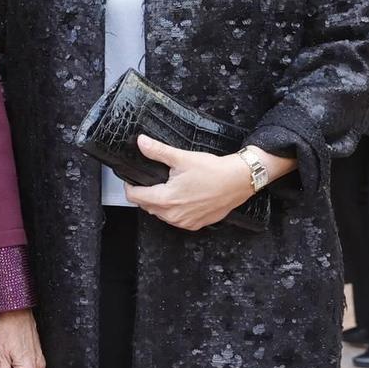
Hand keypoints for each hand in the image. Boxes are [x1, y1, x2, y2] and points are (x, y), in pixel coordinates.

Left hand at [0, 310, 45, 367]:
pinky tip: (11, 352)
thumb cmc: (7, 329)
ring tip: (6, 355)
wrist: (16, 310)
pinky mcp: (37, 355)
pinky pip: (26, 367)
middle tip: (1, 363)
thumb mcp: (1, 356)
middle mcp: (37, 367)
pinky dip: (16, 364)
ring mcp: (38, 361)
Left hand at [125, 134, 255, 231]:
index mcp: (166, 199)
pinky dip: (175, 210)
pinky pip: (176, 220)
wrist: (238, 181)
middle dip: (146, 194)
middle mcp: (173, 216)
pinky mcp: (196, 224)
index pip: (135, 197)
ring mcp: (185, 222)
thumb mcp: (182, 157)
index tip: (133, 179)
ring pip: (161, 214)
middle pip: (147, 206)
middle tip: (154, 180)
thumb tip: (141, 142)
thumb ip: (158, 151)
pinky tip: (182, 198)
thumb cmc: (213, 171)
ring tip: (169, 187)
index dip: (131, 186)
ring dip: (160, 203)